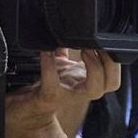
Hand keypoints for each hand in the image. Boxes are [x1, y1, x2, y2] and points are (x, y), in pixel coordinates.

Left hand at [5, 49, 120, 137]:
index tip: (102, 44)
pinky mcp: (47, 97)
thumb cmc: (42, 86)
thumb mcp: (57, 65)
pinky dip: (49, 65)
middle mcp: (80, 90)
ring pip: (94, 90)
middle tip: (95, 47)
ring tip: (84, 49)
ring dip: (94, 67)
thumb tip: (68, 29)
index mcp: (84, 81)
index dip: (114, 62)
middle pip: (111, 84)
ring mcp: (66, 95)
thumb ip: (65, 50)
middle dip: (110, 64)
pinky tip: (45, 52)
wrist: (24, 108)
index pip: (112, 78)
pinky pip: (53, 83)